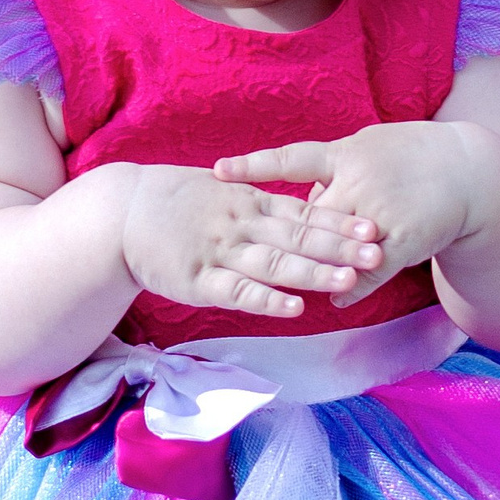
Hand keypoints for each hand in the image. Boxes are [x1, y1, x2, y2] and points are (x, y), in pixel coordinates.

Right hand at [119, 163, 385, 321]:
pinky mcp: (198, 281)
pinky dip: (267, 300)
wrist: (121, 212)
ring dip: (312, 272)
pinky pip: (238, 292)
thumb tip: (303, 209)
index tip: (374, 226)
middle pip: (298, 236)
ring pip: (274, 264)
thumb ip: (261, 202)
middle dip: (340, 246)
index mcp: (249, 201)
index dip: (339, 221)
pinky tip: (295, 308)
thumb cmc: (175, 201)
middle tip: (378, 253)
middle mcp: (241, 225)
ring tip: (348, 280)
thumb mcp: (222, 191)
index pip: (303, 211)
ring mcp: (220, 252)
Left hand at [212, 124, 491, 280]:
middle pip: (307, 217)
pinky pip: (371, 270)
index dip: (254, 164)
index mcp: (346, 155)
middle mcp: (358, 183)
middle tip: (235, 246)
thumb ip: (334, 170)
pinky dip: (353, 286)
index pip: (292, 160)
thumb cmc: (415, 156)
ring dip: (311, 268)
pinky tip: (336, 301)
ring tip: (272, 282)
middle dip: (279, 235)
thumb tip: (302, 197)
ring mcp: (379, 214)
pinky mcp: (402, 240)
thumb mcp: (370, 147)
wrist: (468, 171)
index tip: (217, 170)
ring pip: (334, 248)